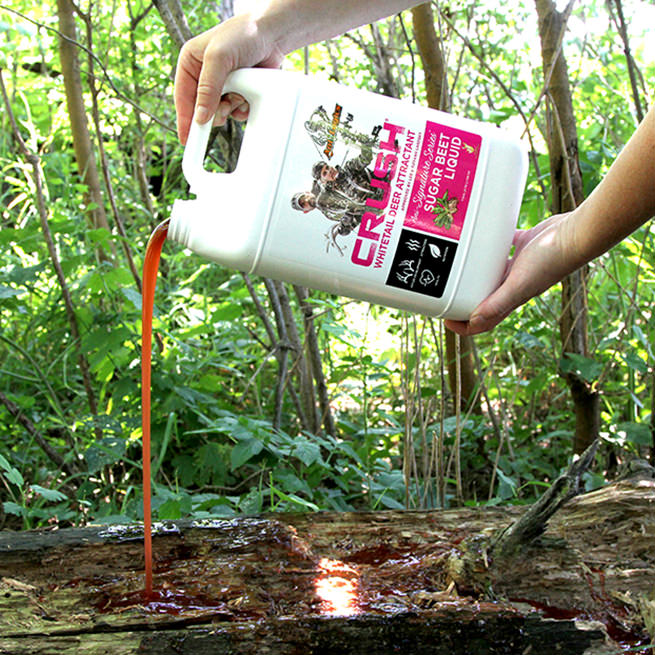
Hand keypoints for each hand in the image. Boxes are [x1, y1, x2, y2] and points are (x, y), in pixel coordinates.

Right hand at [174, 12, 284, 143]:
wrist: (272, 35)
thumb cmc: (242, 35)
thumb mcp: (218, 58)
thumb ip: (207, 88)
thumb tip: (201, 117)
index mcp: (190, 64)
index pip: (183, 98)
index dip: (185, 120)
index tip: (186, 140)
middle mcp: (205, 76)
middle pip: (203, 109)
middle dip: (214, 111)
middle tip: (225, 107)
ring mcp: (223, 86)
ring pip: (221, 112)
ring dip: (231, 107)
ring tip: (240, 92)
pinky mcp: (240, 92)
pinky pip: (237, 112)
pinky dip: (243, 109)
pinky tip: (249, 96)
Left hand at [444, 212, 577, 334]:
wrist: (577, 233)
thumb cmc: (550, 260)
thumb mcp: (519, 284)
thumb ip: (498, 304)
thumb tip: (473, 322)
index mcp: (511, 299)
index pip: (484, 320)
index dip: (464, 325)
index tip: (445, 319)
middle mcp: (513, 285)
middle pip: (483, 297)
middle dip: (463, 298)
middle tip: (442, 290)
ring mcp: (517, 266)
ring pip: (490, 273)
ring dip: (473, 272)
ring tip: (454, 264)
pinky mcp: (521, 246)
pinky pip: (501, 247)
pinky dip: (488, 245)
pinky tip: (476, 237)